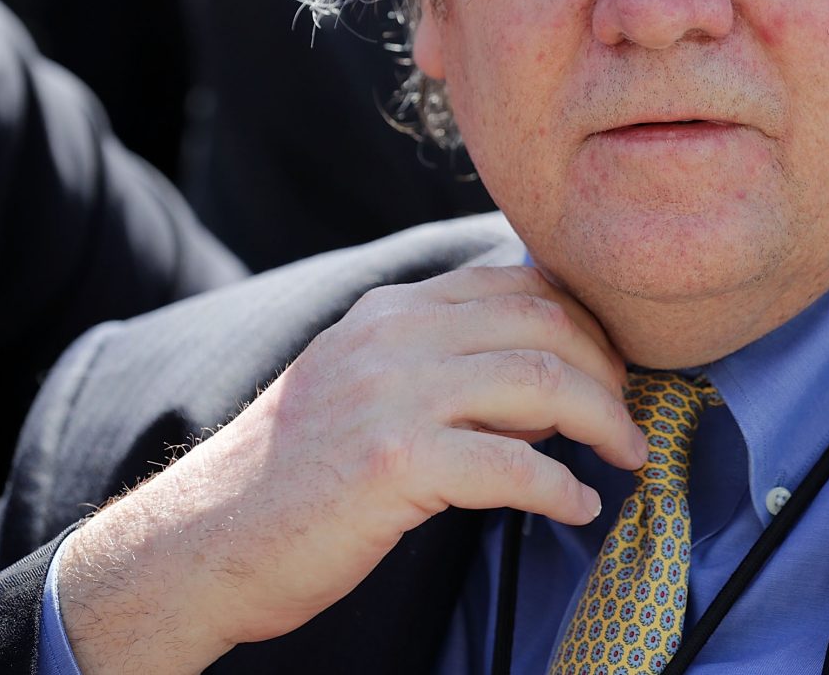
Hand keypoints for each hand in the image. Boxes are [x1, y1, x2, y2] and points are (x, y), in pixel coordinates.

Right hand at [56, 266, 645, 673]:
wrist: (197, 543)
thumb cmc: (292, 477)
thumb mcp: (364, 387)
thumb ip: (444, 364)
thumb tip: (546, 383)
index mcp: (392, 311)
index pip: (518, 284)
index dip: (585, 321)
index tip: (615, 364)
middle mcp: (393, 335)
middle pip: (545, 323)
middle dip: (608, 368)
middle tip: (630, 415)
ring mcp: (391, 394)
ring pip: (542, 383)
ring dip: (604, 420)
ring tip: (627, 454)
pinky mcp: (392, 462)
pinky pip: (512, 467)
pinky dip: (561, 488)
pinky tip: (579, 506)